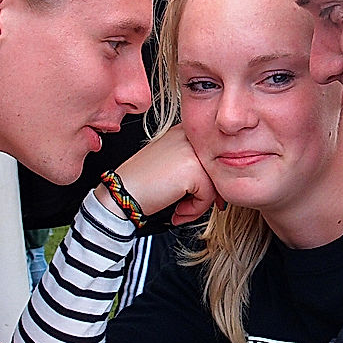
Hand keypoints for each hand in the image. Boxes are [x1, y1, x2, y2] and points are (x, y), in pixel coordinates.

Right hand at [96, 124, 219, 225]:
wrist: (121, 194)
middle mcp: (190, 136)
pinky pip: (208, 196)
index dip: (208, 180)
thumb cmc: (142, 184)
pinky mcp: (194, 168)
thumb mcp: (172, 165)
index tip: (201, 195)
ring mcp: (193, 150)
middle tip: (188, 206)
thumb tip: (221, 184)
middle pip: (217, 169)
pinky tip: (176, 210)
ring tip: (179, 209)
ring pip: (216, 183)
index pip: (213, 156)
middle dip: (207, 194)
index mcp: (184, 131)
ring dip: (199, 204)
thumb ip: (196, 167)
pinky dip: (194, 209)